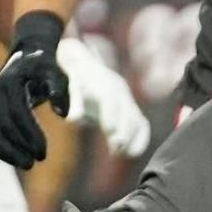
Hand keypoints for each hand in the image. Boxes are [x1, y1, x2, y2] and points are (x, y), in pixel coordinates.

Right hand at [0, 11, 68, 168]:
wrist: (27, 54)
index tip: (43, 153)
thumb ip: (60, 91)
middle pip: (4, 125)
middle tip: (38, 160)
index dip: (29, 134)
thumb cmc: (47, 67)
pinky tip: (16, 159)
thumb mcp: (57, 74)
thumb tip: (62, 114)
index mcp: (10, 82)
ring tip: (28, 164)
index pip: (17, 113)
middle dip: (20, 146)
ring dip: (7, 152)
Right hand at [56, 38, 150, 158]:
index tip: (129, 154)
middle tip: (119, 147)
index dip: (138, 140)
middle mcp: (116, 90)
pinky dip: (77, 106)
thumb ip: (112, 129)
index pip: (140, 123)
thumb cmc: (90, 90)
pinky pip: (78, 90)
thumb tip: (119, 150)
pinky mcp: (77, 75)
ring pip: (108, 99)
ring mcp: (98, 81)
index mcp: (125, 101)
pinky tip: (73, 120)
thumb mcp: (103, 111)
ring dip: (110, 117)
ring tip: (110, 132)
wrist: (72, 57)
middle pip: (128, 112)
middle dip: (126, 131)